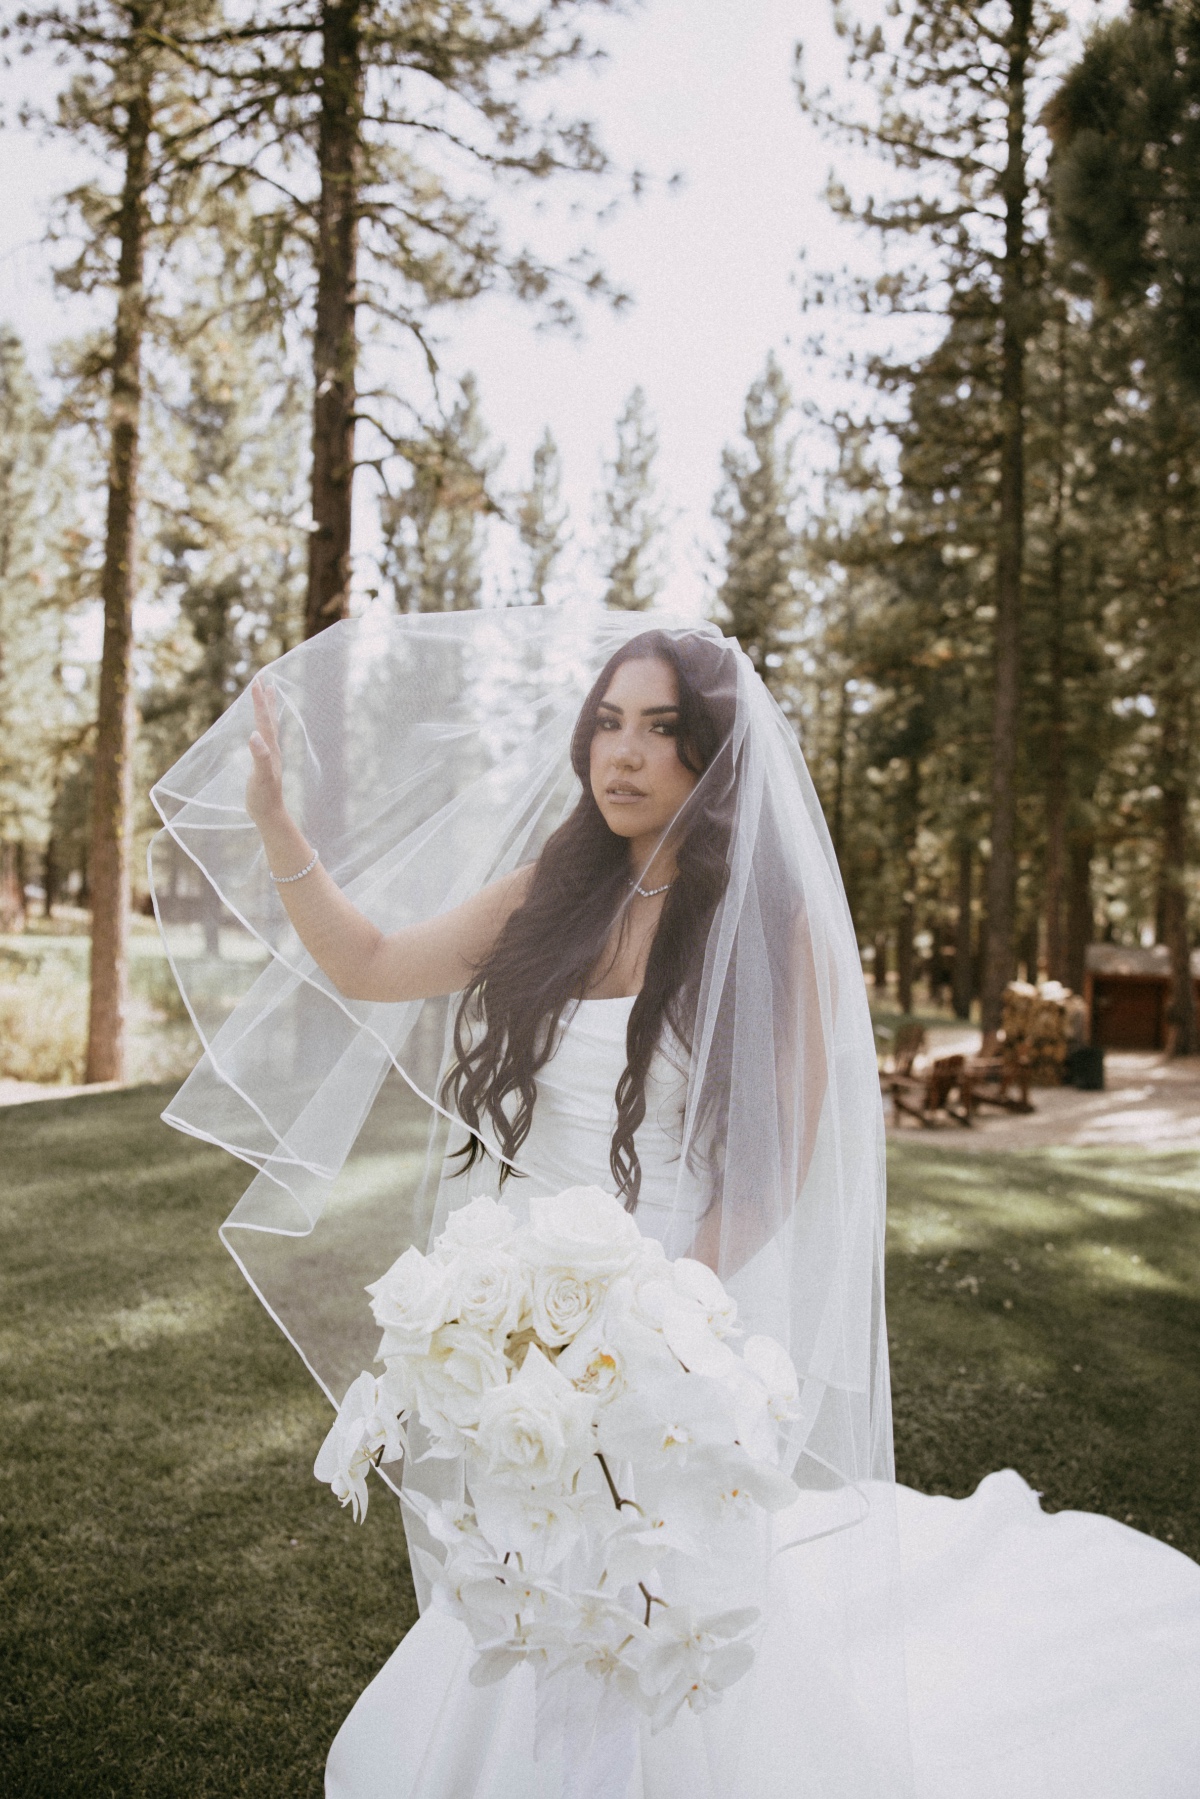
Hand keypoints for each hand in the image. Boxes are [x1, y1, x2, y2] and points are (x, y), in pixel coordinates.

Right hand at [246, 678, 285, 827]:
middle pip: (270, 719)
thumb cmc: (264, 797)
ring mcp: (270, 755)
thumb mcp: (260, 776)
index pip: (264, 720)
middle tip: (263, 680)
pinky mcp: (265, 762)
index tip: (256, 682)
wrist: (270, 814)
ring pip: (269, 726)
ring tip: (267, 695)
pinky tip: (262, 728)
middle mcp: (272, 748)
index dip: (259, 701)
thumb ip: (259, 756)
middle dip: (266, 699)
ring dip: (267, 710)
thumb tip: (254, 735)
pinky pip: (265, 737)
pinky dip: (264, 726)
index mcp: (270, 748)